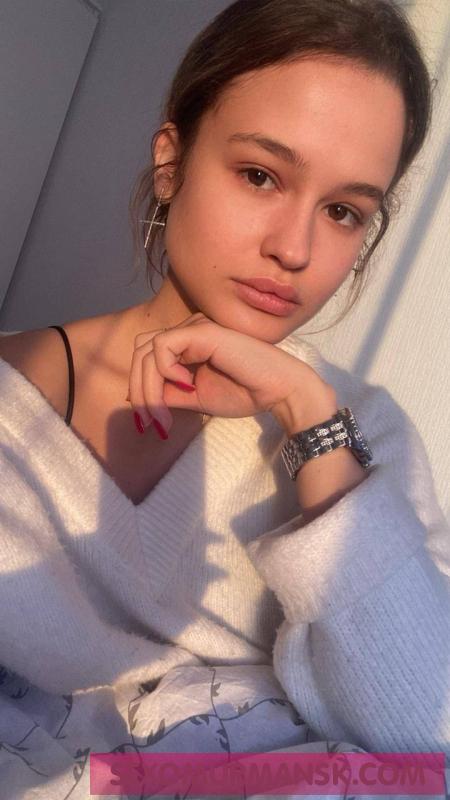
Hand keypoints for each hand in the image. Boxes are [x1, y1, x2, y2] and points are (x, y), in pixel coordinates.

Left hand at [128, 312, 334, 435]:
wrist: (278, 390)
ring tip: (163, 416)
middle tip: (149, 422)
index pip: (146, 357)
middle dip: (138, 390)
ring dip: (148, 389)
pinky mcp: (202, 330)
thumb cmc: (244, 393)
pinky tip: (185, 386)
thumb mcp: (196, 398)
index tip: (148, 421)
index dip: (139, 388)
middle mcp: (188, 330)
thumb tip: (136, 397)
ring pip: (146, 352)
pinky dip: (164, 371)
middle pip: (139, 352)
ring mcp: (195, 327)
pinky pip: (162, 347)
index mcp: (187, 344)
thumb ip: (168, 393)